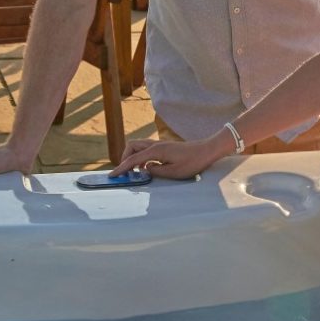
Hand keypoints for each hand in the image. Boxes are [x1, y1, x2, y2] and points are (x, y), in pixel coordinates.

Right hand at [114, 135, 229, 178]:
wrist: (207, 150)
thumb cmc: (193, 162)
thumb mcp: (174, 172)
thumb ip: (156, 172)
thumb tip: (145, 170)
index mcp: (156, 151)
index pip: (133, 159)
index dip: (121, 168)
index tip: (112, 175)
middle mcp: (155, 145)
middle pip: (131, 146)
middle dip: (124, 158)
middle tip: (125, 172)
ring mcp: (160, 145)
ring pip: (138, 147)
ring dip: (132, 157)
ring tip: (134, 172)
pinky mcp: (164, 147)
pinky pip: (146, 150)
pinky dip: (141, 158)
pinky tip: (146, 169)